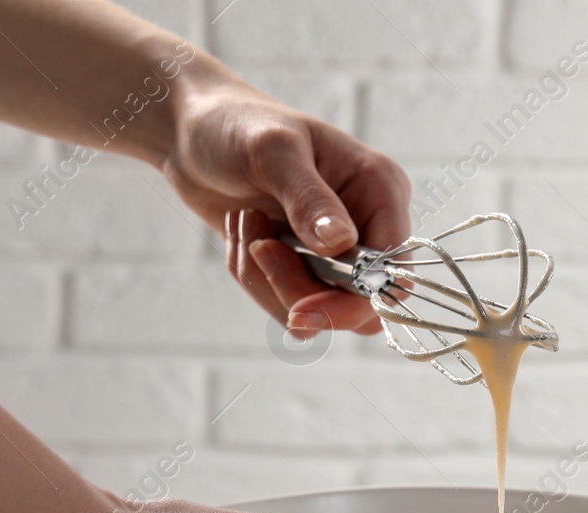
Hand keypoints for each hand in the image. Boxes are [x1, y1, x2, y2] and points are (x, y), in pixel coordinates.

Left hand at [160, 77, 410, 337]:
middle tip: (258, 249)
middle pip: (358, 304)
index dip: (355, 298)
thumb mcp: (273, 151)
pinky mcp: (304, 269)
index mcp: (380, 191)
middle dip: (299, 290)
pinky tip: (243, 236)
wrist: (194, 133)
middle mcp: (367, 226)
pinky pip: (287, 305)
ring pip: (320, 311)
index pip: (393, 269)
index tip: (302, 304)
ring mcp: (336, 252)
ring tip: (246, 226)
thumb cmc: (238, 126)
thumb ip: (308, 199)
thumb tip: (341, 241)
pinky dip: (255, 280)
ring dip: (267, 280)